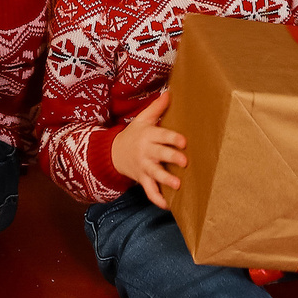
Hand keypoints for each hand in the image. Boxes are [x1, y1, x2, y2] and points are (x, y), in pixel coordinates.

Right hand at [109, 92, 186, 209]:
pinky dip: (157, 199)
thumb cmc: (134, 135)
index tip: (183, 142)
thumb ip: (156, 108)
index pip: (161, 135)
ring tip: (178, 185)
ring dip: (166, 180)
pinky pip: (149, 191)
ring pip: (155, 175)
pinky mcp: (142, 179)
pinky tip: (169, 206)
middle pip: (159, 154)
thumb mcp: (142, 120)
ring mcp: (143, 167)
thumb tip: (169, 92)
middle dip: (171, 158)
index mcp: (148, 135)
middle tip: (184, 162)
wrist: (113, 154)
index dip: (172, 138)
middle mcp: (146, 152)